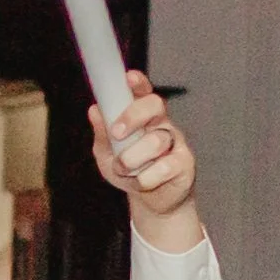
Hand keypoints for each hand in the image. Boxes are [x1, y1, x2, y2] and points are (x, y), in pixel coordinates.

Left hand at [91, 72, 200, 242]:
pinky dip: (145, 178)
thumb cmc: (130, 171)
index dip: (138, 84)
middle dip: (133, 117)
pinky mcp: (184, 163)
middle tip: (116, 134)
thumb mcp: (107, 154)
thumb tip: (95, 111)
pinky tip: (143, 182)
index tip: (128, 78)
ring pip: (155, 141)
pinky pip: (163, 168)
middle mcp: (161, 123)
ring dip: (132, 158)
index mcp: (144, 116)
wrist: (152, 202)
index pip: (144, 93)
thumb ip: (102, 134)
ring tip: (124, 169)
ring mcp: (175, 142)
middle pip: (155, 105)